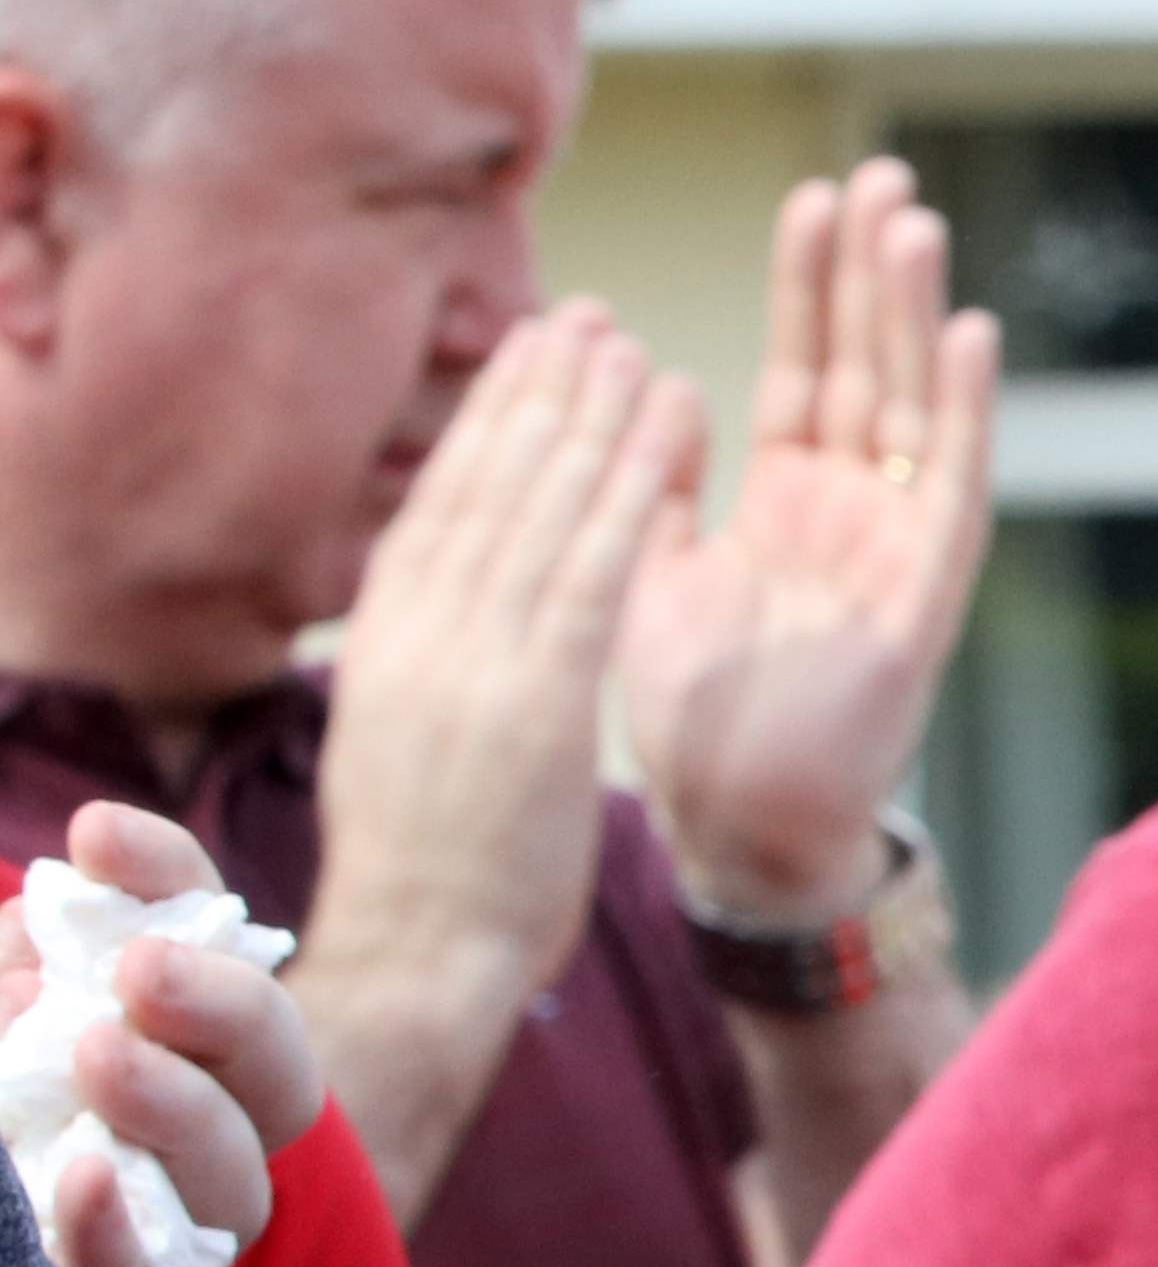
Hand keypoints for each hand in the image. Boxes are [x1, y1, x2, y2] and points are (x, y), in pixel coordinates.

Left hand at [26, 803, 303, 1266]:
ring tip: (98, 1055)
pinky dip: (114, 1240)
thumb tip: (33, 972)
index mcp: (187, 1046)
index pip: (215, 946)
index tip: (95, 836)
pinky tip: (81, 1181)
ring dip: (182, 1113)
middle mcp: (209, 1140)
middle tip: (141, 970)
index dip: (171, 883)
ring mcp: (168, 1231)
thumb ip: (20, 964)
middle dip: (228, 1011)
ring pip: (236, 1188)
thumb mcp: (0, 995)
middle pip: (280, 1082)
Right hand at [302, 302, 689, 1032]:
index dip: (486, 427)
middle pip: (484, 485)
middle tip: (585, 315)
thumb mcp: (406, 741)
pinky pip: (592, 567)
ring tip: (629, 343)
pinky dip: (627, 488)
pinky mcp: (535, 696)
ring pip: (537, 507)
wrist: (421, 950)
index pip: (439, 508)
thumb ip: (427, 667)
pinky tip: (664, 428)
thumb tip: (441, 615)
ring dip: (588, 417)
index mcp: (384, 643)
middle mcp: (420, 632)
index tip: (524, 361)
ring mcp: (473, 659)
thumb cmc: (428, 868)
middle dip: (537, 395)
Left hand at [618, 161, 995, 924]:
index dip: (808, 289)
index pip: (805, 368)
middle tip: (879, 174)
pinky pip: (953, 487)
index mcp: (789, 502)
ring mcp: (898, 548)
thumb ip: (645, 483)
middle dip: (870, 272)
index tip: (810, 198)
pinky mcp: (924, 593)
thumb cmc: (691, 714)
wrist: (736, 822)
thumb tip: (646, 383)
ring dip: (913, 312)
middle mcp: (855, 512)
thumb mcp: (638, 571)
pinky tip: (965, 334)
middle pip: (869, 365)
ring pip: (915, 406)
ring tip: (912, 221)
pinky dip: (964, 410)